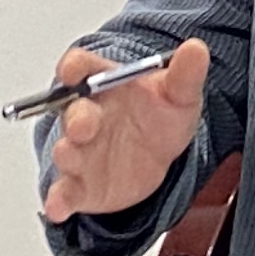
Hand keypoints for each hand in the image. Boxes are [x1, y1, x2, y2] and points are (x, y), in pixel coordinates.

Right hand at [39, 40, 209, 223]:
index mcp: (103, 84)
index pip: (81, 67)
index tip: (74, 70)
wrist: (159, 158)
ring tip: (69, 155)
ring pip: (67, 151)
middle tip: (83, 124)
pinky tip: (58, 206)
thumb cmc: (159, 117)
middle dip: (76, 118)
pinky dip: (59, 199)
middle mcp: (85, 115)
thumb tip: (196, 49)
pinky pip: (65, 191)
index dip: (74, 67)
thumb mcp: (179, 95)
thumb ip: (185, 74)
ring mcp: (81, 151)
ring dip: (67, 153)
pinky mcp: (80, 185)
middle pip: (72, 111)